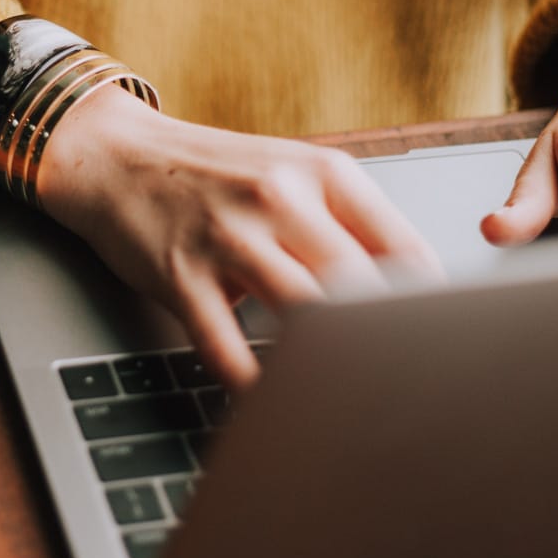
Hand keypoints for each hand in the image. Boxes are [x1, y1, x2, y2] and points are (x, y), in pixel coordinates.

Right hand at [37, 86, 442, 389]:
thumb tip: (413, 291)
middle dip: (385, 341)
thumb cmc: (216, 174)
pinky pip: (225, 345)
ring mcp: (228, 236)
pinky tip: (269, 400)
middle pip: (359, 286)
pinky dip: (251, 383)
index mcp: (323, 172)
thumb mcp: (291, 174)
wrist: (118, 157)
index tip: (440, 345)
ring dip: (326, 364)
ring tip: (346, 401)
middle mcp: (280, 198)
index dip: (429, 306)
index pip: (402, 247)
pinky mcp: (180, 274)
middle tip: (403, 385)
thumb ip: (347, 223)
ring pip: (302, 314)